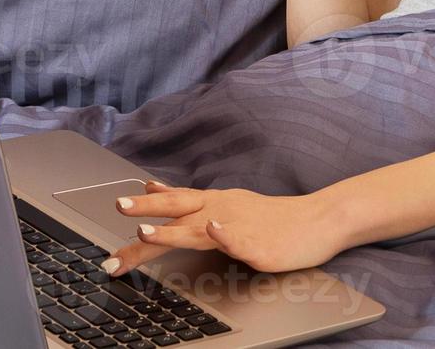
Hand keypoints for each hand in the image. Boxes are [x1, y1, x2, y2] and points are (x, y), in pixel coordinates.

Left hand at [101, 179, 346, 275]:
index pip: (174, 202)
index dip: (145, 205)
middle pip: (179, 208)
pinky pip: (239, 240)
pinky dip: (225, 234)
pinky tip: (214, 230)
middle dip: (147, 209)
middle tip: (119, 207)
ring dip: (171, 230)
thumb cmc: (274, 218)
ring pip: (200, 227)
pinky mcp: (259, 245)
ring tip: (146, 231)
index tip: (116, 207)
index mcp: (215, 203)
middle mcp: (222, 211)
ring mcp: (240, 227)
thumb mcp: (229, 203)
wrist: (318, 220)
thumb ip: (192, 201)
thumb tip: (154, 188)